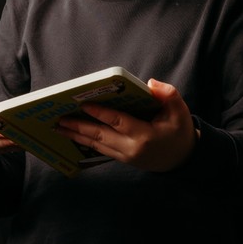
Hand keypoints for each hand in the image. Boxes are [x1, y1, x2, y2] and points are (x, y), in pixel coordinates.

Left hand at [54, 78, 197, 172]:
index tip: (84, 105)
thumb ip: (168, 94)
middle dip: (79, 127)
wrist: (182, 160)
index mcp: (144, 135)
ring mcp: (125, 156)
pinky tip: (73, 135)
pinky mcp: (122, 159)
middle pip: (100, 136)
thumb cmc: (179, 132)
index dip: (101, 113)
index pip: (118, 122)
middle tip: (60, 119)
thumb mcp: (180, 111)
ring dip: (77, 136)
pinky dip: (86, 142)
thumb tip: (149, 83)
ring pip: (96, 144)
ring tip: (59, 128)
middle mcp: (131, 148)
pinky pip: (100, 149)